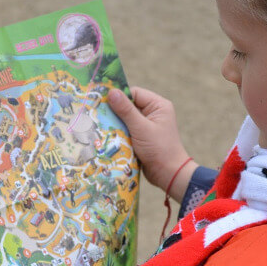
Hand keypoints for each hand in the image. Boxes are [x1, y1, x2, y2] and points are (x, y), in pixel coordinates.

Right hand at [109, 87, 197, 201]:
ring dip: (116, 124)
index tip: (103, 102)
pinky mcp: (142, 137)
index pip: (134, 93)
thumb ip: (126, 110)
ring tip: (101, 126)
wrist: (168, 174)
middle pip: (129, 106)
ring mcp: (147, 125)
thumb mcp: (141, 128)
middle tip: (98, 114)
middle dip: (115, 112)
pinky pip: (127, 130)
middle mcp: (153, 112)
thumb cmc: (158, 148)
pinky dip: (119, 133)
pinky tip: (108, 136)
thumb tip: (111, 92)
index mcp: (158, 105)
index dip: (119, 97)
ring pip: (126, 119)